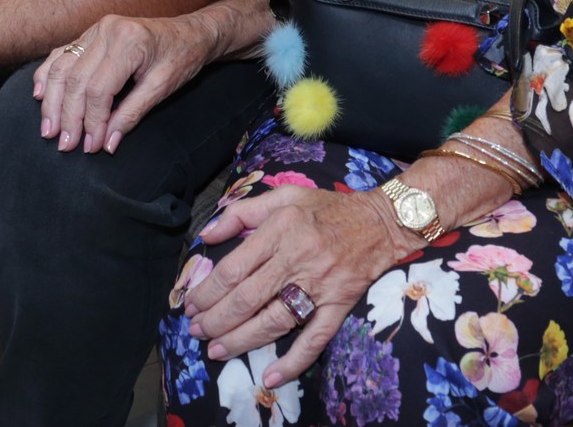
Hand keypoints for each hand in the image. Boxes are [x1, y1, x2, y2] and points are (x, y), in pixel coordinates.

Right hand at [34, 12, 215, 154]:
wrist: (190, 32)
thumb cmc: (182, 58)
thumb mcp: (163, 88)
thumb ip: (132, 114)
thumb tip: (106, 143)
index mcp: (129, 42)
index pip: (99, 89)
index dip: (92, 121)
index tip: (90, 146)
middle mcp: (108, 30)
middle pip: (75, 80)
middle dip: (68, 116)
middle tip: (65, 145)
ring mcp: (96, 29)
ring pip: (62, 68)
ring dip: (52, 101)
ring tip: (49, 130)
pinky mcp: (90, 33)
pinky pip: (61, 54)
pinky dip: (47, 75)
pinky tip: (40, 95)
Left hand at [184, 186, 411, 387]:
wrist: (381, 221)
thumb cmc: (328, 209)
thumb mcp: (285, 195)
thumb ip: (243, 212)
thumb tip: (207, 237)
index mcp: (281, 229)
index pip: (234, 268)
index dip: (207, 292)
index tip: (191, 305)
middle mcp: (298, 258)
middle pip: (247, 299)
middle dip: (216, 320)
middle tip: (197, 332)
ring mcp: (320, 284)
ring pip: (273, 321)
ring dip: (240, 341)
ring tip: (216, 351)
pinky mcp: (339, 304)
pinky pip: (315, 338)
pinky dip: (294, 361)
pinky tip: (272, 377)